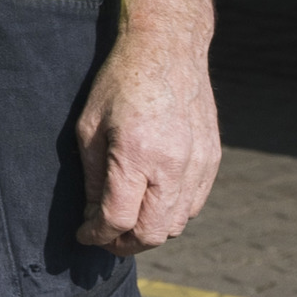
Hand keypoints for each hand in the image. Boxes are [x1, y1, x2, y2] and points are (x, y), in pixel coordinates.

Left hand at [75, 20, 221, 254]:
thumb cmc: (119, 84)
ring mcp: (198, 166)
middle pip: (152, 233)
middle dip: (125, 244)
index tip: (84, 235)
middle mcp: (173, 166)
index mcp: (137, 155)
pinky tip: (152, 206)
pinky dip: (171, 215)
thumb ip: (93, 177)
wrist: (168, 51)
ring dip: (150, 233)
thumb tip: (93, 216)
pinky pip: (193, 206)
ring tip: (126, 227)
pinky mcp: (212, 162)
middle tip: (105, 240)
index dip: (97, 234)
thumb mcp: (89, 126)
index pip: (118, 218)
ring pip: (176, 224)